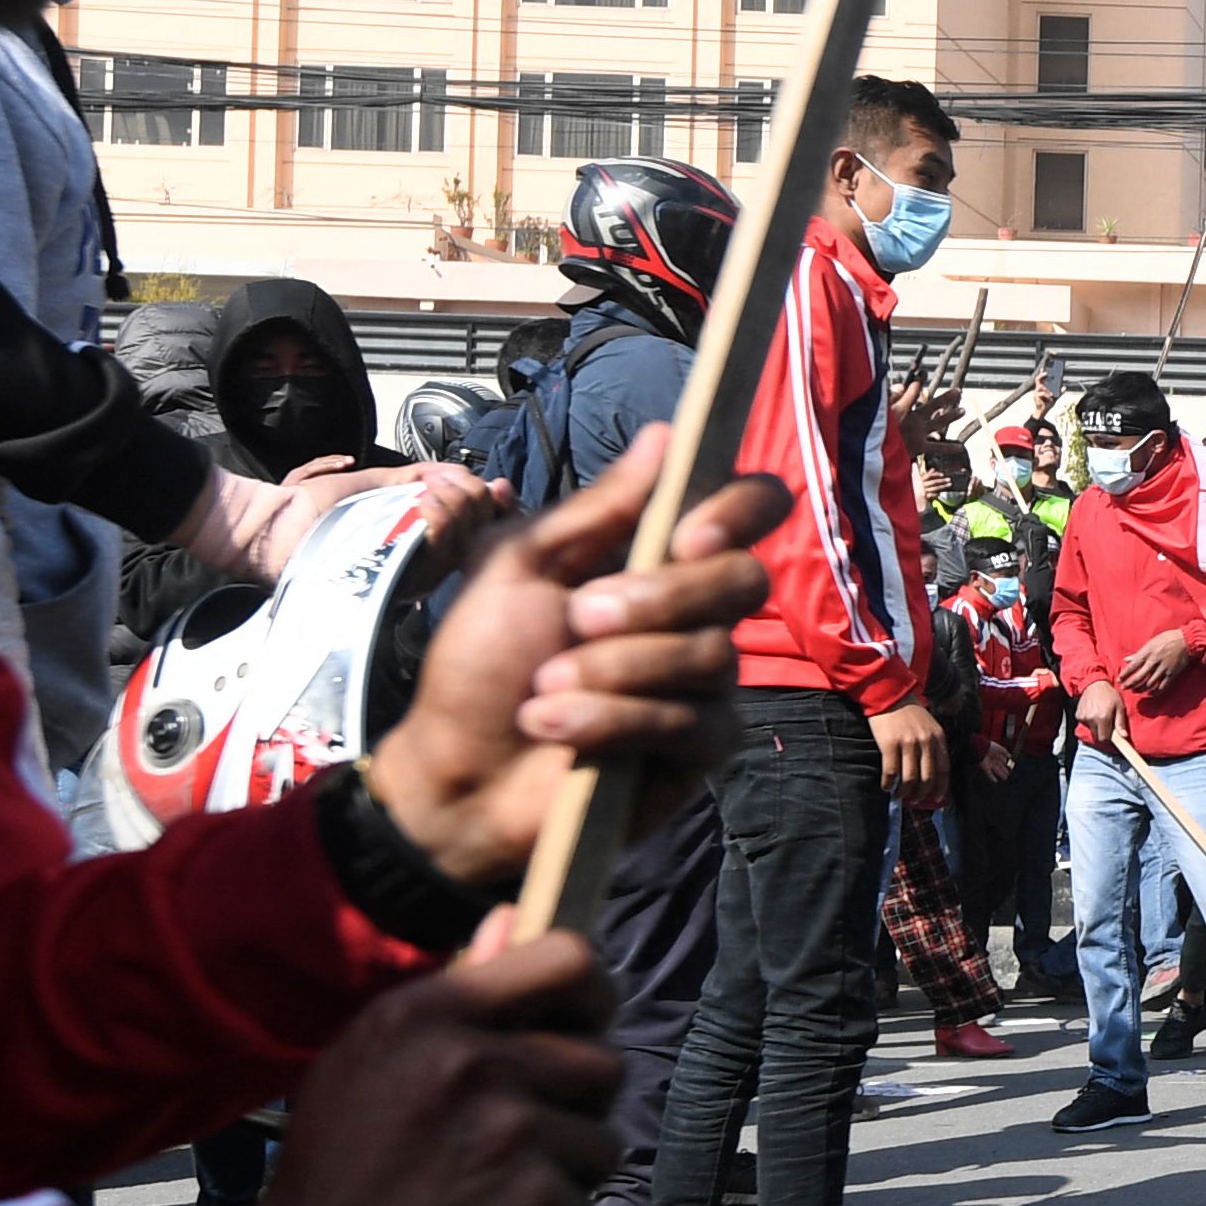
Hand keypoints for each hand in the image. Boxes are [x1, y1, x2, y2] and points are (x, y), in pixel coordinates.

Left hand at [190, 454, 472, 578]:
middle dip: (474, 501)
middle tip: (457, 481)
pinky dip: (438, 525)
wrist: (273, 522)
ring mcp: (405, 576)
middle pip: (473, 537)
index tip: (494, 484)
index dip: (488, 506)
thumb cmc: (308, 507)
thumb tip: (451, 469)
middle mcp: (415, 564)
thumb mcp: (368, 482)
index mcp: (413, 541)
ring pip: (458, 547)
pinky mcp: (391, 583)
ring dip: (456, 509)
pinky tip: (426, 504)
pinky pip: (433, 558)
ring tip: (434, 490)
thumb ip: (409, 476)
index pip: (469, 528)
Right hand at [247, 928, 626, 1205]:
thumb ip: (449, 994)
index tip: (582, 1025)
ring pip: (601, 1135)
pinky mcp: (534, 1202)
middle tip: (515, 1143)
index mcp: (424, 1014)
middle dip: (573, 1105)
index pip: (568, 959)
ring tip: (489, 1193)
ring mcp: (507, 1133)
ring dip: (563, 1170)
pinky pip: (584, 1197)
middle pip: (600, 1058)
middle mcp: (470, 1061)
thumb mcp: (363, 1065)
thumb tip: (510, 919)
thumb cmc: (331, 1181)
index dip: (590, 995)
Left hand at [362, 426, 786, 885]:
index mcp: (658, 559)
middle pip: (742, 580)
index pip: (749, 510)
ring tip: (543, 689)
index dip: (739, 509)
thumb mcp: (519, 567)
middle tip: (578, 618)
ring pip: (710, 654)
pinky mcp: (702, 750)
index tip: (686, 534)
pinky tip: (554, 727)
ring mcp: (706, 684)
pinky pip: (691, 722)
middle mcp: (696, 616)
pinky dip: (611, 720)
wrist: (456, 771)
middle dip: (656, 599)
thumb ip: (596, 509)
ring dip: (612, 669)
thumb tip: (664, 435)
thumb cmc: (481, 663)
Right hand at [871, 700, 947, 800]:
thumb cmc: (907, 711)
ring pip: (909, 779)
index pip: (944, 770)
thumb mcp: (928, 724)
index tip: (936, 798)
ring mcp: (908, 743)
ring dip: (904, 792)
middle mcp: (925, 741)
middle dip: (921, 794)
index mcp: (938, 737)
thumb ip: (932, 744)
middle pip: (927, 778)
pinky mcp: (889, 744)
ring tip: (899, 795)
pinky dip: (889, 783)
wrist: (888, 692)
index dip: (940, 788)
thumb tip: (930, 772)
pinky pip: (891, 772)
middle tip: (914, 801)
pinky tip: (886, 786)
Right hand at [1073, 678, 1128, 747]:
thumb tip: (1124, 736)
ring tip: (1100, 715)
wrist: (1095, 684)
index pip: (1104, 739)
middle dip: (1102, 732)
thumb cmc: (1110, 694)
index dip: (1109, 737)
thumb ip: (1120, 723)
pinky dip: (1089, 721)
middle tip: (1107, 723)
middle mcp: (1091, 719)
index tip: (1112, 732)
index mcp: (1103, 718)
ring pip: (1091, 730)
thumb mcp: (1119, 707)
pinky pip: (1085, 723)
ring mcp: (1083, 717)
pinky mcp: (1078, 715)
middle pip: (1097, 736)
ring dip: (1096, 726)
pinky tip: (1093, 712)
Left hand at [1120, 625, 1196, 698]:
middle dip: (1130, 684)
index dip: (1125, 675)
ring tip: (1135, 691)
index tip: (1119, 680)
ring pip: (1149, 684)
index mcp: (1147, 653)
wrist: (1186, 640)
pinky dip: (1155, 692)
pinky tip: (1150, 693)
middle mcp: (1154, 661)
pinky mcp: (1171, 674)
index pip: (1132, 666)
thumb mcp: (1151, 643)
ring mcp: (1163, 669)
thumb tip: (1126, 659)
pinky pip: (1162, 687)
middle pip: (1139, 677)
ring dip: (1140, 689)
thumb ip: (1139, 653)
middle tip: (1124, 688)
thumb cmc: (1167, 639)